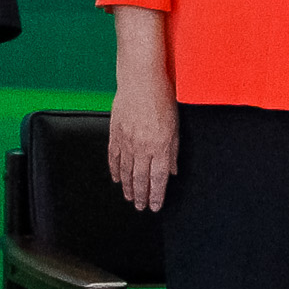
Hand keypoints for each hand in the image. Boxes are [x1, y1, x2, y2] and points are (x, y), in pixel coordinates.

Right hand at [107, 74, 177, 212]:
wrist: (140, 81)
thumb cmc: (161, 98)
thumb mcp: (175, 127)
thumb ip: (173, 151)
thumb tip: (172, 171)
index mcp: (160, 146)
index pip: (158, 178)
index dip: (156, 195)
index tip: (155, 206)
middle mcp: (142, 147)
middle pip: (140, 179)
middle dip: (141, 196)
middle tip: (140, 207)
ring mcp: (126, 141)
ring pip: (125, 171)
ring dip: (127, 187)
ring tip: (129, 198)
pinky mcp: (115, 133)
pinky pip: (113, 157)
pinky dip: (114, 170)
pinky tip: (116, 178)